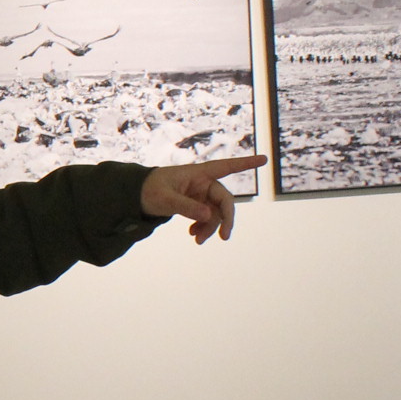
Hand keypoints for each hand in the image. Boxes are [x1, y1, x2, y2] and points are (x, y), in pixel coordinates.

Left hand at [140, 155, 266, 244]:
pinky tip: (193, 235)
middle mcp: (203, 183)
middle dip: (225, 219)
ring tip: (197, 240)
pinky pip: (207, 217)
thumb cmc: (149, 190)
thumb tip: (209, 216)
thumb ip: (186, 207)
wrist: (135, 197)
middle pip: (224, 200)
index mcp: (198, 173)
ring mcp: (200, 195)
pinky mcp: (196, 205)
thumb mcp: (165, 199)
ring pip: (216, 213)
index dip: (246, 163)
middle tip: (224, 237)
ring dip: (210, 227)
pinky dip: (203, 227)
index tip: (264, 159)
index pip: (226, 167)